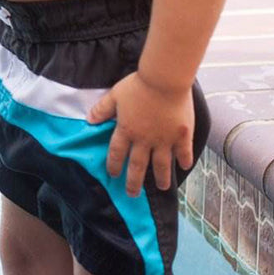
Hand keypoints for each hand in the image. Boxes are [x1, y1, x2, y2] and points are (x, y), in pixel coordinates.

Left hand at [87, 72, 195, 195]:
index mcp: (127, 130)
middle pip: (138, 166)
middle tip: (132, 194)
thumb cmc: (138, 85)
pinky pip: (184, 153)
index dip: (114, 165)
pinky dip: (184, 161)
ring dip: (161, 178)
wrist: (164, 80)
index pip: (117, 153)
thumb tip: (89, 120)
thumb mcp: (115, 95)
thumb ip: (102, 109)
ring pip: (162, 165)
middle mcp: (145, 140)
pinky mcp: (182, 136)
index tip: (113, 175)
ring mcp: (164, 140)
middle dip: (134, 182)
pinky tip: (184, 167)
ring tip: (163, 187)